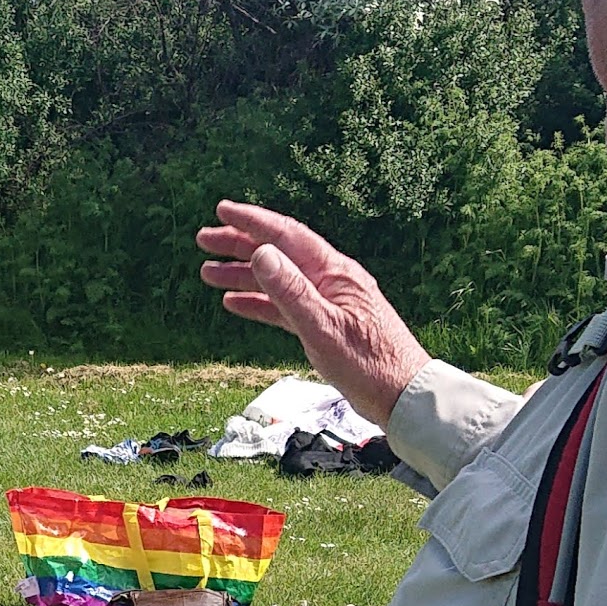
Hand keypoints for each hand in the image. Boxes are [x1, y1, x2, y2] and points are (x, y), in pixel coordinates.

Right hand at [198, 200, 429, 422]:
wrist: (402, 394)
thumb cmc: (371, 364)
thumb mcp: (323, 327)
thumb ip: (290, 290)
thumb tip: (262, 253)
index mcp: (334, 273)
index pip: (287, 235)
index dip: (252, 221)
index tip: (223, 211)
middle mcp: (330, 281)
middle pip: (278, 254)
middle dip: (239, 244)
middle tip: (204, 239)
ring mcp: (327, 302)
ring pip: (277, 280)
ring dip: (242, 274)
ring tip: (209, 271)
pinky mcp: (324, 325)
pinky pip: (284, 306)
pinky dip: (258, 302)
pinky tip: (235, 302)